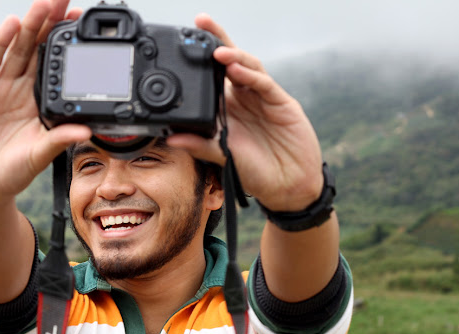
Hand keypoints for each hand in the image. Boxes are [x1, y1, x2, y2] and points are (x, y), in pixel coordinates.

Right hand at [0, 0, 90, 204]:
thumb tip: (86, 130)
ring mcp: (1, 89)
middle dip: (52, 26)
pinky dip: (1, 43)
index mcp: (43, 105)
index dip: (69, 48)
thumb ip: (58, 140)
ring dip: (30, 27)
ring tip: (44, 5)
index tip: (83, 27)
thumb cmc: (11, 171)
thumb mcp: (39, 156)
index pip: (59, 69)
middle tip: (66, 2)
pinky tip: (12, 25)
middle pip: (40, 51)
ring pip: (18, 51)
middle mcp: (24, 92)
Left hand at [167, 14, 323, 211]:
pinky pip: (264, 84)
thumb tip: (170, 138)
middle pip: (229, 61)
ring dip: (233, 55)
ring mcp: (263, 98)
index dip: (199, 58)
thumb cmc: (256, 172)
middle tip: (200, 22)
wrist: (288, 187)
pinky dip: (250, 75)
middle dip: (216, 40)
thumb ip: (199, 144)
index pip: (211, 76)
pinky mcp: (281, 103)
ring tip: (216, 50)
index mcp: (227, 109)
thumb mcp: (222, 157)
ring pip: (248, 66)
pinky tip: (236, 69)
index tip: (182, 43)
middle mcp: (244, 98)